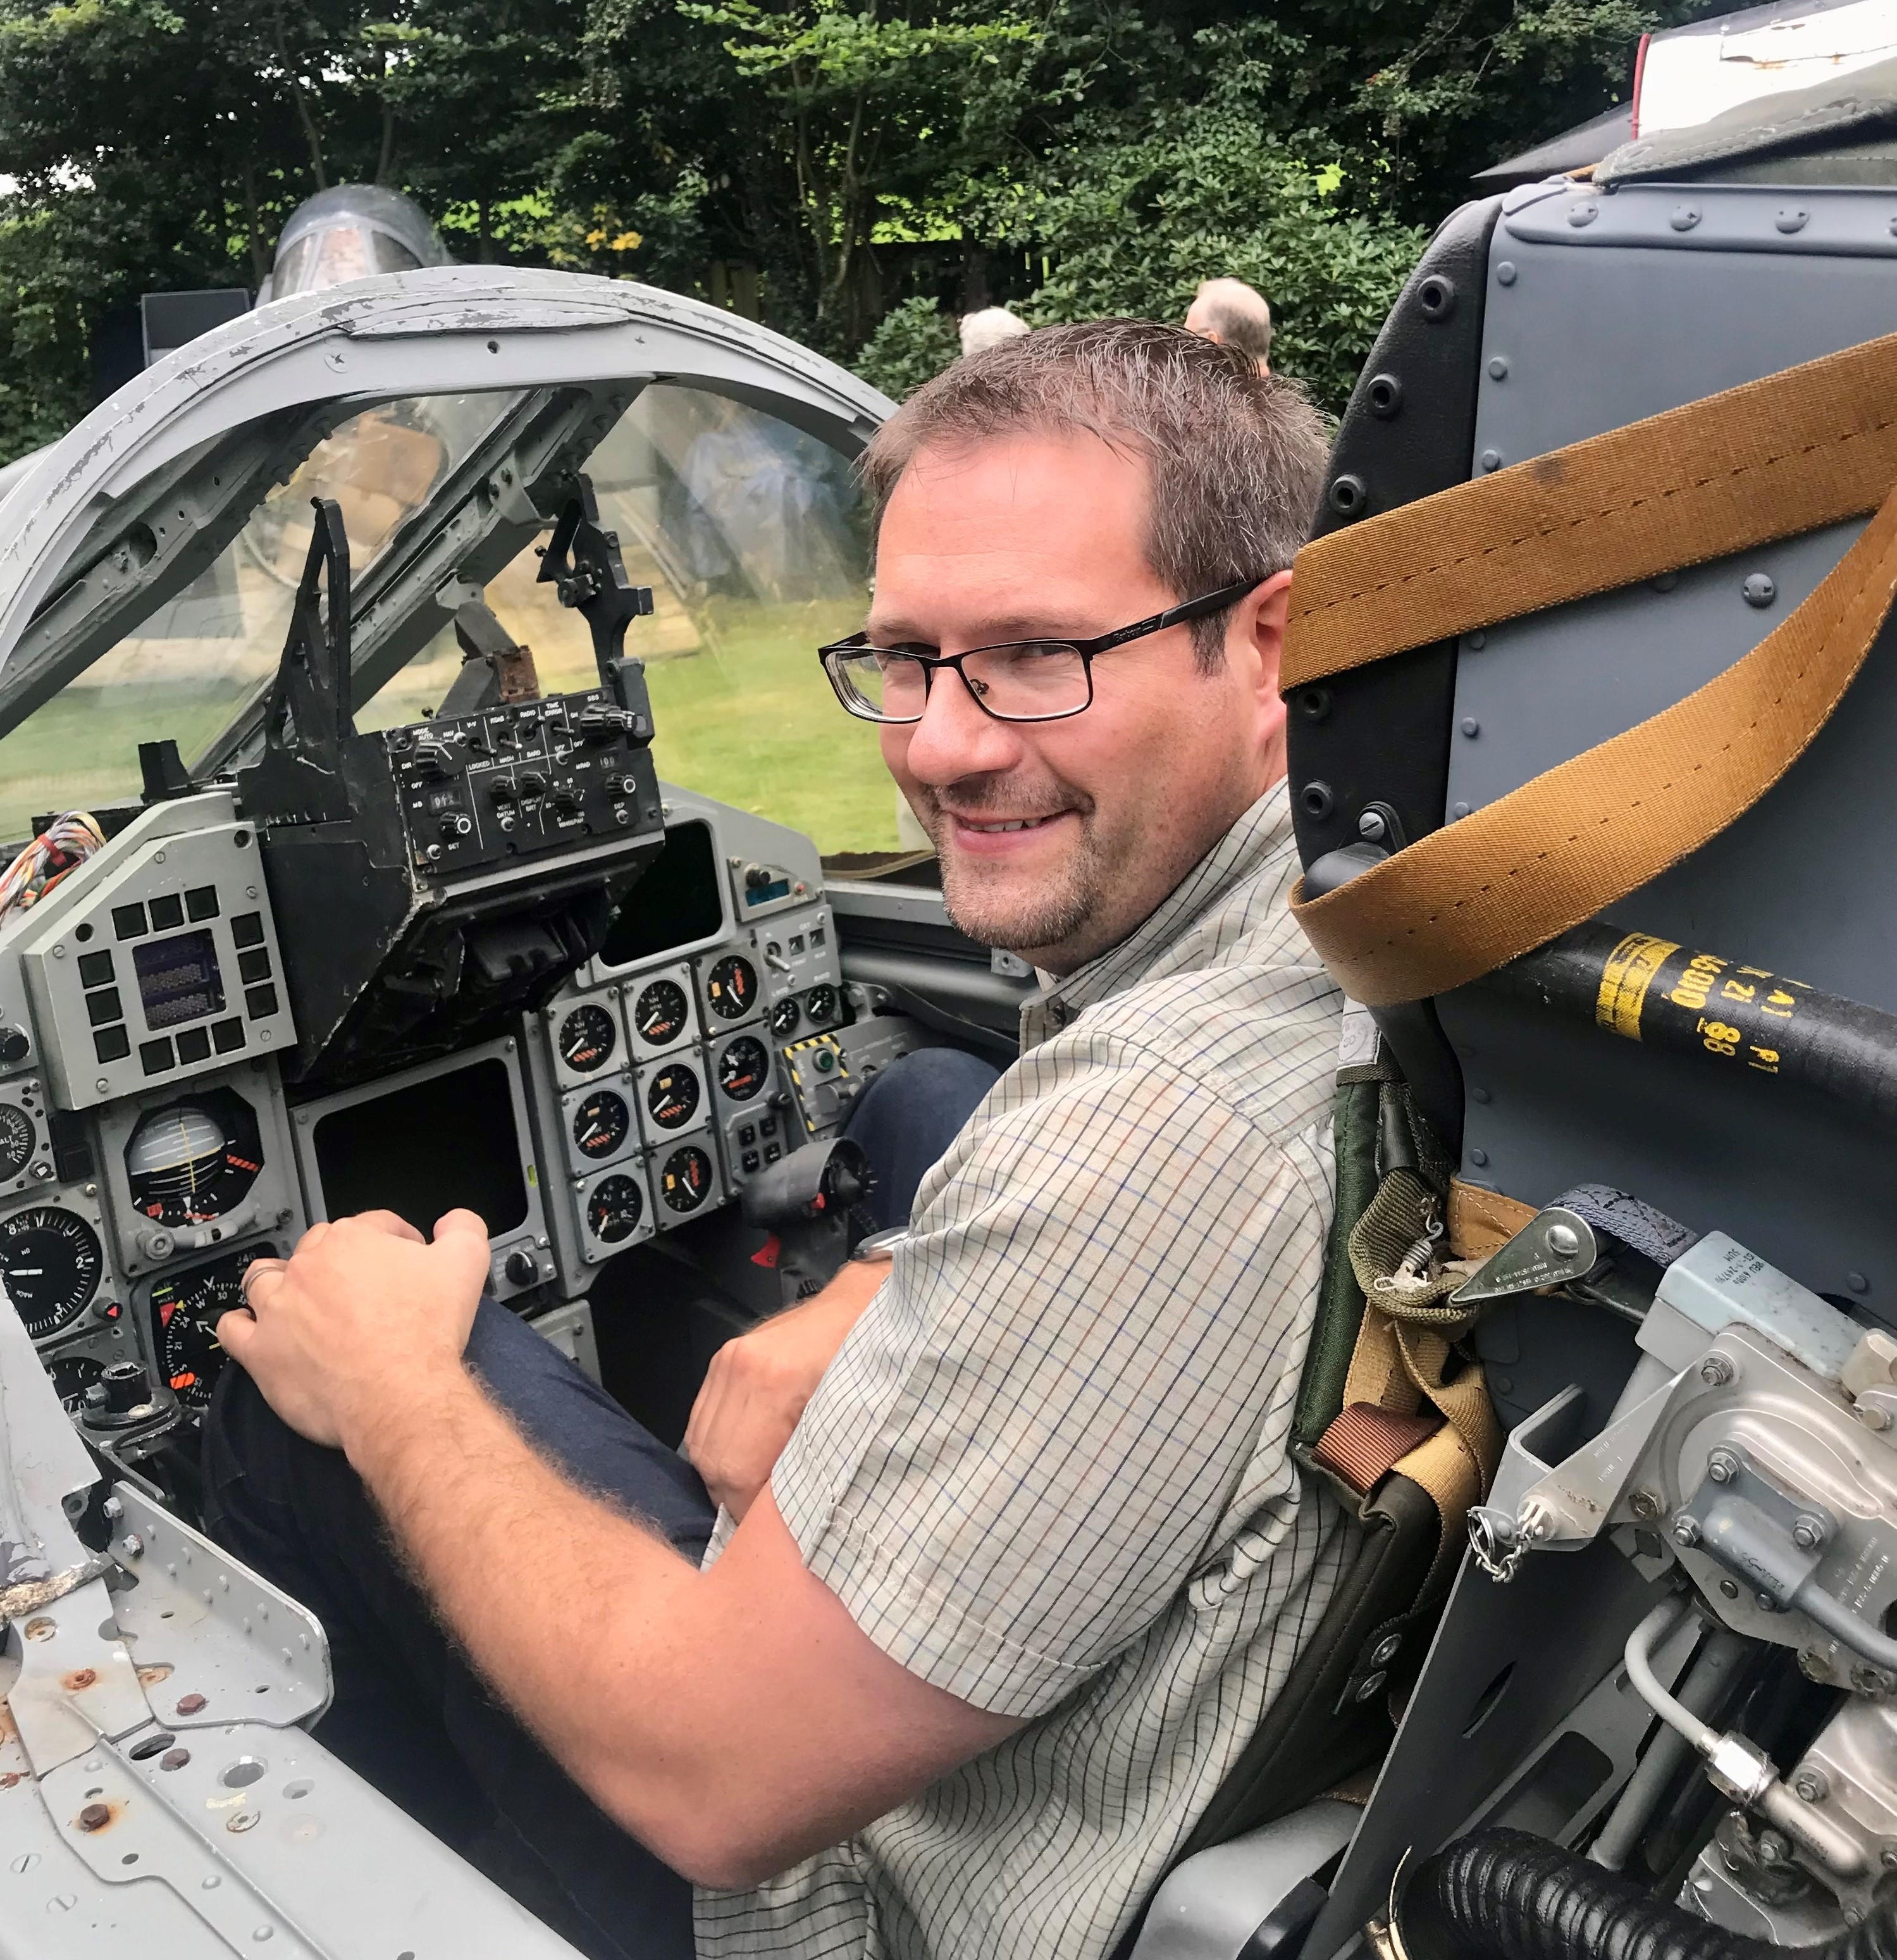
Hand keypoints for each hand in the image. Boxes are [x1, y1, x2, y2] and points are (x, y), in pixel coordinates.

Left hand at [217, 1208, 490, 1452]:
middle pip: (317, 1247)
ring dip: (279, 1283)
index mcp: (353, 1241)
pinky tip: (257, 1329)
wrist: (400, 1395)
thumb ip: (464, 1228)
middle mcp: (310, 1267)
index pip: (374, 1224)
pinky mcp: (261, 1351)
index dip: (396, 1239)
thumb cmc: (426, 1335)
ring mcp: (279, 1308)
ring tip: (298, 1297)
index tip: (408, 1258)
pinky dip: (242, 1326)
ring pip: (264, 1279)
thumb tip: (453, 1222)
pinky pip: (234, 1329)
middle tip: (364, 1286)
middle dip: (340, 1260)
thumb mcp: (467, 1263)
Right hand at [683, 1259, 885, 1517]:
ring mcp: (728, 1361)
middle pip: (713, 1462)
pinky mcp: (724, 1358)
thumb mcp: (856, 1420)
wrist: (863, 1303)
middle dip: (732, 1500)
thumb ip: (815, 1466)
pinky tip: (741, 1458)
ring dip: (721, 1476)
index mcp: (776, 1385)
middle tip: (759, 1519)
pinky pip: (702, 1419)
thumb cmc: (873, 1361)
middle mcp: (742, 1370)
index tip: (766, 1532)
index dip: (747, 1513)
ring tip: (751, 1492)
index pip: (737, 1474)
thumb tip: (790, 1519)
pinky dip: (717, 1446)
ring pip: (701, 1443)